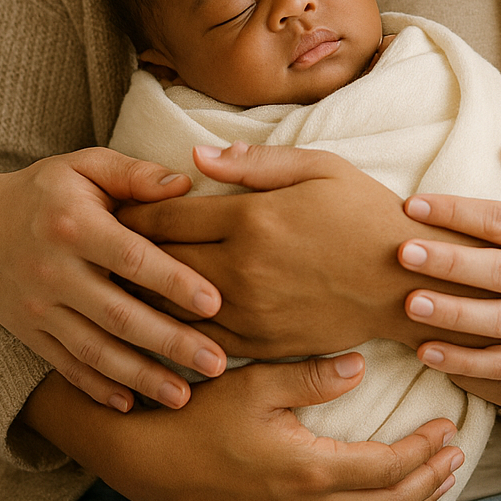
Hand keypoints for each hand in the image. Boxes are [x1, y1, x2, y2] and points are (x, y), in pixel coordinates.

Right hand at [0, 151, 227, 410]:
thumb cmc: (44, 191)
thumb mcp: (83, 165)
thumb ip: (134, 174)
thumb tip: (185, 183)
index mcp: (74, 224)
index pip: (131, 258)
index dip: (174, 281)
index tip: (215, 303)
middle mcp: (54, 271)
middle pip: (119, 314)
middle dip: (170, 342)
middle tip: (217, 362)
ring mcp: (39, 309)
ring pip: (95, 351)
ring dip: (141, 377)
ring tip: (185, 396)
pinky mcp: (29, 334)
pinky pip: (66, 367)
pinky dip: (97, 389)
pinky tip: (131, 406)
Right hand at [23, 355, 464, 500]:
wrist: (149, 461)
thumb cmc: (200, 413)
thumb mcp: (256, 381)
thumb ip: (311, 375)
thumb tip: (361, 364)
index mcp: (310, 471)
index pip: (387, 468)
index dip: (423, 451)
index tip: (447, 425)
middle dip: (428, 481)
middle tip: (455, 455)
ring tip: (434, 485)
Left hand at [117, 142, 491, 358]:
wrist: (406, 281)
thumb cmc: (363, 212)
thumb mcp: (317, 167)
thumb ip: (252, 162)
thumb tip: (195, 156)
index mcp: (252, 219)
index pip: (168, 217)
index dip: (132, 212)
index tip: (107, 207)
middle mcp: (243, 269)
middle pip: (159, 264)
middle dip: (122, 254)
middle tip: (94, 245)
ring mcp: (251, 312)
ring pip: (172, 308)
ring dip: (139, 296)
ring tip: (109, 284)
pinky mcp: (262, 344)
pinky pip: (202, 339)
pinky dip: (173, 330)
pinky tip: (155, 321)